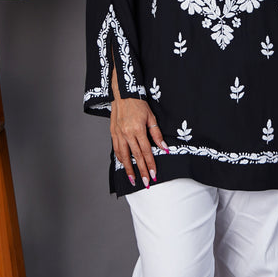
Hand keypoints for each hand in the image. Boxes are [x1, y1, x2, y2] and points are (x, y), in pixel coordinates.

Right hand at [110, 69, 167, 187]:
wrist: (123, 93)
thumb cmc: (139, 104)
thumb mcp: (151, 117)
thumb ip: (157, 134)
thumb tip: (164, 148)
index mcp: (137, 129)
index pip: (146, 151)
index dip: (150, 164)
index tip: (153, 175)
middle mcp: (127, 133)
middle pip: (135, 157)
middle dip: (141, 171)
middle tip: (145, 183)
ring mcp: (118, 134)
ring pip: (124, 155)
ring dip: (128, 168)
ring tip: (133, 179)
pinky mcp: (113, 132)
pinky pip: (117, 149)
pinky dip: (120, 158)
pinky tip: (124, 164)